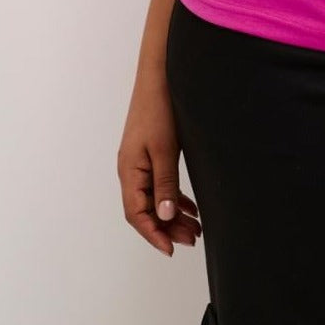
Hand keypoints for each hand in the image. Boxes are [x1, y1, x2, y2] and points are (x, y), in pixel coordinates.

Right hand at [117, 73, 202, 256]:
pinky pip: (160, 184)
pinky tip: (191, 207)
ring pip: (155, 198)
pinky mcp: (151, 153)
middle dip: (168, 228)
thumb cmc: (160, 108)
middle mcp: (131, 170)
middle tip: (193, 240)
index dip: (153, 234)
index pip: (137, 214)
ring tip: (196, 229)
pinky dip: (175, 198)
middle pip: (146, 209)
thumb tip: (166, 216)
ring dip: (173, 215)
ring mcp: (140, 162)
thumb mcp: (165, 149)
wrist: (160, 75)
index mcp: (129, 171)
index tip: (171, 249)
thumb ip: (165, 183)